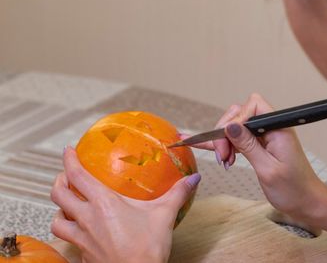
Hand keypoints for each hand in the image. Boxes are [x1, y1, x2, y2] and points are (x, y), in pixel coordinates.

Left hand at [50, 147, 199, 262]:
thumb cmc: (148, 248)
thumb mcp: (165, 215)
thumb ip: (178, 193)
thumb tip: (193, 178)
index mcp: (103, 203)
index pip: (77, 176)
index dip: (69, 160)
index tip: (69, 150)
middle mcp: (87, 219)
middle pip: (59, 195)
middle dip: (59, 181)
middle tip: (67, 176)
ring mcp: (82, 238)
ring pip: (57, 220)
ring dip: (60, 209)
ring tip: (68, 205)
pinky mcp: (83, 255)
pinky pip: (68, 241)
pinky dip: (69, 232)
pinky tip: (81, 232)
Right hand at [189, 93, 324, 219]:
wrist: (306, 202)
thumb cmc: (293, 189)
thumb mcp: (267, 169)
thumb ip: (248, 145)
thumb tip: (230, 126)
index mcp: (279, 128)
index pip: (253, 106)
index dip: (235, 119)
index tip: (226, 140)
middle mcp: (272, 128)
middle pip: (241, 114)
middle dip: (226, 131)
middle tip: (221, 154)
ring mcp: (267, 136)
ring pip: (238, 126)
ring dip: (225, 141)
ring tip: (223, 160)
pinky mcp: (262, 145)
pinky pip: (241, 138)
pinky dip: (229, 145)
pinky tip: (218, 152)